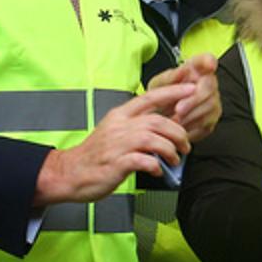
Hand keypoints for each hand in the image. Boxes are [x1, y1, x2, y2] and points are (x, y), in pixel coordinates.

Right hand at [34, 83, 193, 205]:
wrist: (70, 172)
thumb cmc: (94, 155)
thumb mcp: (114, 131)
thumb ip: (136, 126)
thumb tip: (163, 127)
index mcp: (119, 116)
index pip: (150, 97)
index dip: (173, 92)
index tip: (191, 89)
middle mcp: (120, 127)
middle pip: (157, 121)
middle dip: (178, 132)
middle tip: (185, 144)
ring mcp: (118, 145)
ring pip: (154, 139)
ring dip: (170, 150)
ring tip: (174, 159)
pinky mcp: (117, 163)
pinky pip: (144, 160)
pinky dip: (156, 165)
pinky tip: (157, 170)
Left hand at [146, 53, 219, 141]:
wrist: (161, 114)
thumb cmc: (162, 94)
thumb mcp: (159, 84)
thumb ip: (171, 77)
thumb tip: (182, 70)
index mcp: (195, 68)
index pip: (207, 59)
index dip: (210, 61)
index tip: (209, 65)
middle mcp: (208, 82)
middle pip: (209, 88)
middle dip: (193, 100)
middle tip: (178, 109)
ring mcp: (213, 101)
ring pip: (208, 108)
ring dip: (190, 116)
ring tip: (173, 120)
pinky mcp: (212, 119)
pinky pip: (206, 124)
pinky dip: (192, 127)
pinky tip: (180, 126)